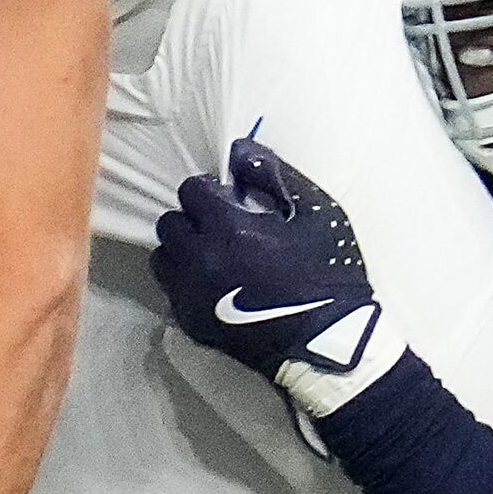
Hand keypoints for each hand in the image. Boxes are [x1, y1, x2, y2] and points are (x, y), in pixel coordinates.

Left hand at [152, 136, 400, 410]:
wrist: (329, 343)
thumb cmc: (329, 274)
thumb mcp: (315, 212)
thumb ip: (274, 175)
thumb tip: (239, 151)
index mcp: (229, 229)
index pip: (190, 190)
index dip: (211, 191)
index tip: (230, 201)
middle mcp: (200, 260)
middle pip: (170, 223)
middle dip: (193, 220)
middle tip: (222, 229)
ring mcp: (191, 295)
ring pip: (163, 257)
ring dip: (183, 251)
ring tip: (215, 258)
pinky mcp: (191, 323)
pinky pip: (172, 291)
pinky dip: (187, 282)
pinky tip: (217, 285)